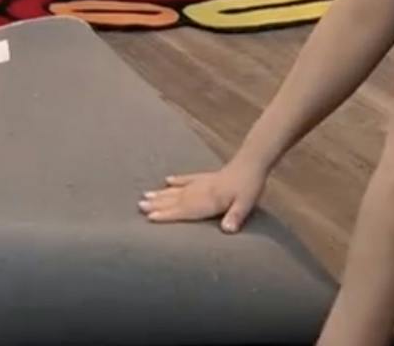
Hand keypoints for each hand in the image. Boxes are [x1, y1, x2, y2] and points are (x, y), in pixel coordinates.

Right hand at [139, 163, 266, 233]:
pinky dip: (177, 180)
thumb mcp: (247, 203)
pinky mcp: (208, 176)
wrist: (254, 162)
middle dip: (157, 204)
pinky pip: (188, 178)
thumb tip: (227, 230)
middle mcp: (202, 191)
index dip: (167, 214)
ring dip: (162, 193)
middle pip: (176, 199)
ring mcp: (203, 182)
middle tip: (139, 206)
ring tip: (144, 195)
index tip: (149, 218)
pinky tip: (167, 180)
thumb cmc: (250, 185)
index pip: (185, 209)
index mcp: (209, 200)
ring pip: (178, 189)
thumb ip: (236, 216)